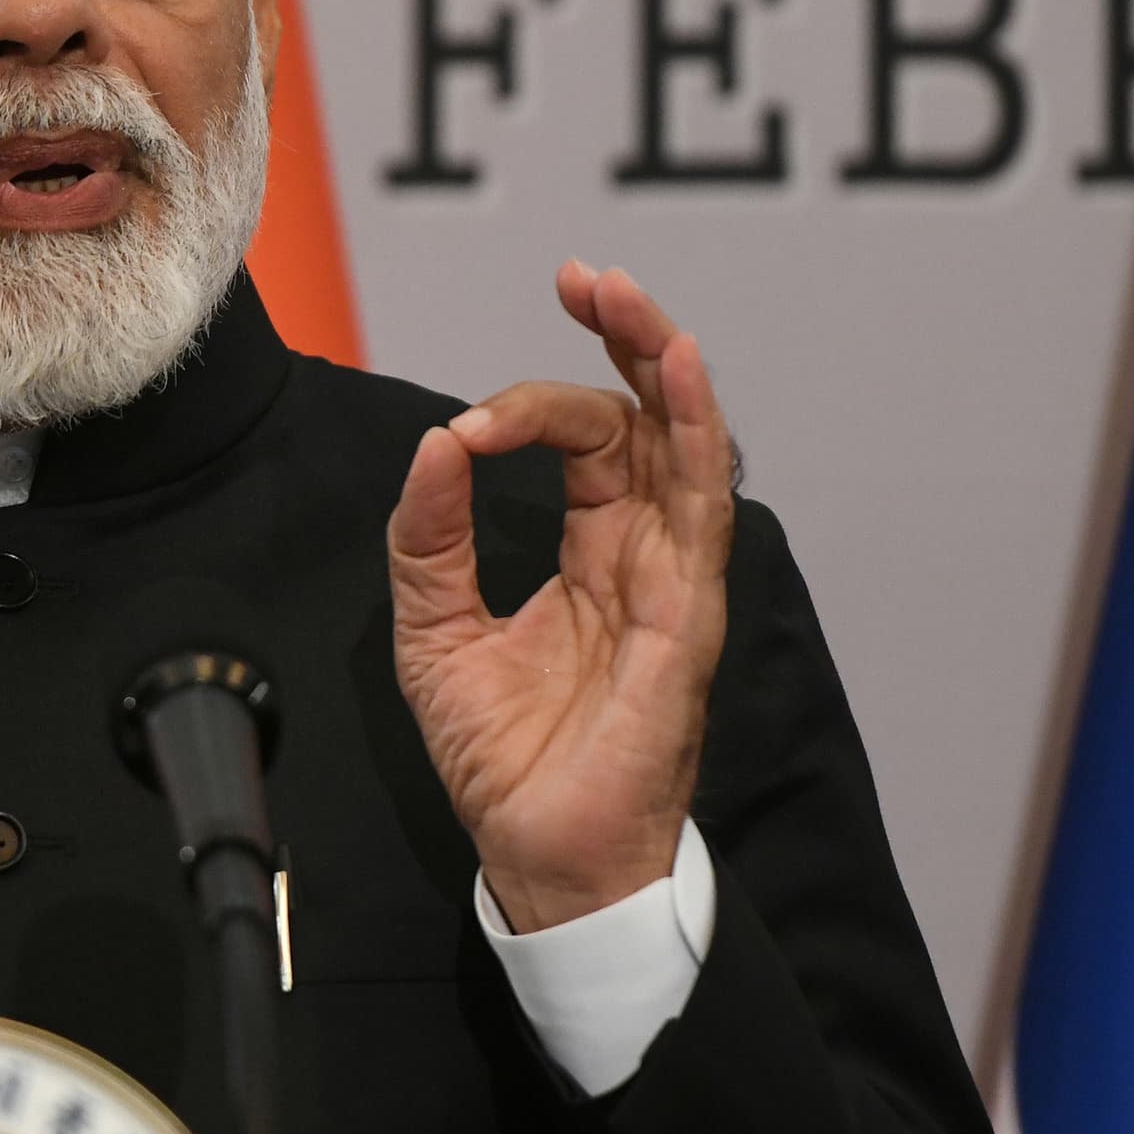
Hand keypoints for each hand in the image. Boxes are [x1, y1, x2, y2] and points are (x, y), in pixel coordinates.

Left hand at [386, 263, 733, 932]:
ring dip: (659, 360)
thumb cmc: (506, 760)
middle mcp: (644, 554)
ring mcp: (673, 580)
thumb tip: (436, 445)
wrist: (537, 855)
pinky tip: (675, 368)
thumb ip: (432, 537)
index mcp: (595, 552)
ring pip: (688, 444)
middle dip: (623, 337)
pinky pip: (702, 507)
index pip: (585, 440)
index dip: (524, 411)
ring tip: (626, 297)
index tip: (465, 435)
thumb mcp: (434, 630)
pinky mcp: (684, 615)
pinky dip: (693, 430)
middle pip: (652, 419)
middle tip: (583, 278)